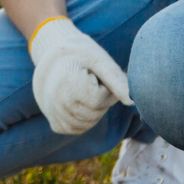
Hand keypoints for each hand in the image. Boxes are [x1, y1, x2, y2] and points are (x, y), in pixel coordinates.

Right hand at [28, 17, 130, 135]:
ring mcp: (53, 113)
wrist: (51, 55)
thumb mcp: (99, 59)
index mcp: (67, 83)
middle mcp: (56, 101)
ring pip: (87, 124)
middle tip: (93, 83)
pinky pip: (76, 129)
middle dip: (101, 101)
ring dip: (94, 111)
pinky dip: (83, 120)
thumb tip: (132, 102)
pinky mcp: (54, 122)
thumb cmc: (80, 55)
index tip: (97, 76)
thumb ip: (116, 80)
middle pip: (94, 114)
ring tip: (85, 91)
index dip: (105, 90)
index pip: (98, 101)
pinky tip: (80, 103)